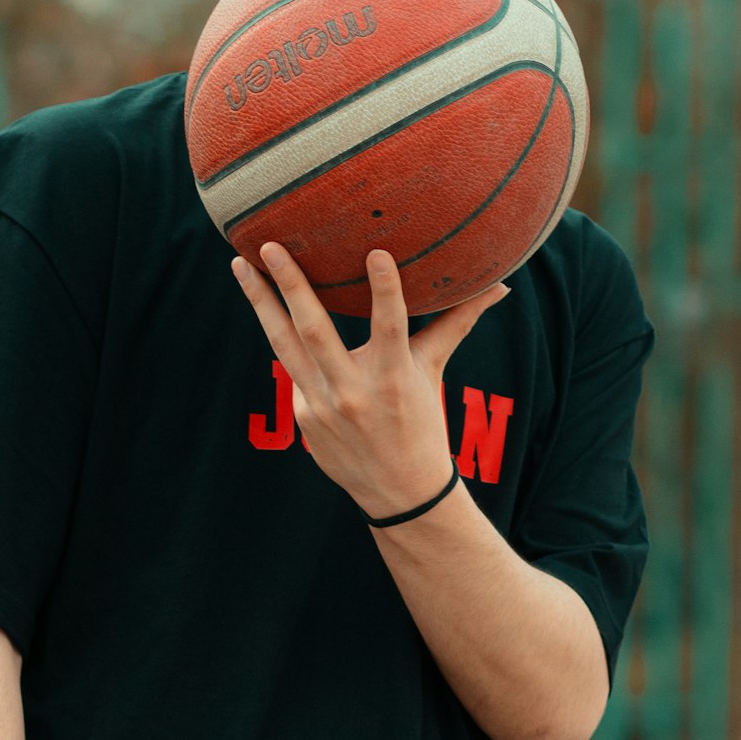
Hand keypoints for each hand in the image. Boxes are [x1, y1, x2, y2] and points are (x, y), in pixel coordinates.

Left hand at [231, 244, 507, 519]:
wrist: (400, 493)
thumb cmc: (422, 419)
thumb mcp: (435, 370)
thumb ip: (457, 321)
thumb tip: (501, 285)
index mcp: (394, 376)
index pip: (390, 326)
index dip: (385, 291)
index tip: (375, 252)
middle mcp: (354, 391)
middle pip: (315, 332)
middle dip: (291, 286)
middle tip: (270, 246)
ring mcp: (323, 406)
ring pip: (284, 345)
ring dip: (259, 302)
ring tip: (239, 264)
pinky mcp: (303, 417)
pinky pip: (290, 366)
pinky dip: (277, 334)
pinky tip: (259, 299)